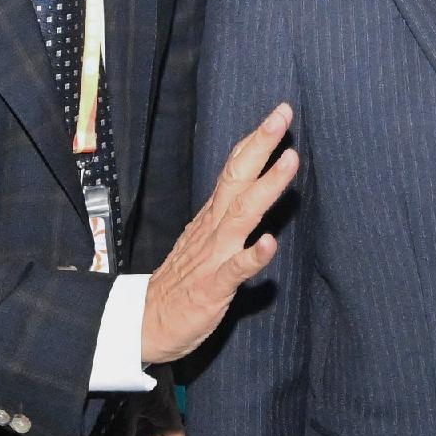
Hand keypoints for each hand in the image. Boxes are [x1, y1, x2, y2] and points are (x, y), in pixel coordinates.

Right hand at [145, 105, 298, 364]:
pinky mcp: (213, 287)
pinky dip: (253, 255)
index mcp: (212, 218)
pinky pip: (236, 269)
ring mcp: (214, 256)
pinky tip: (270, 243)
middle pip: (238, 178)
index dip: (256, 142)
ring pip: (242, 214)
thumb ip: (228, 218)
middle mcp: (213, 229)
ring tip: (290, 161)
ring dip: (267, 186)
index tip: (278, 113)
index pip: (234, 170)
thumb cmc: (181, 284)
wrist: (145, 322)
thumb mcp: (204, 242)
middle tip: (282, 115)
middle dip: (261, 146)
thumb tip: (252, 192)